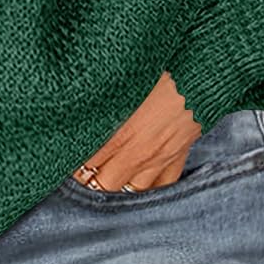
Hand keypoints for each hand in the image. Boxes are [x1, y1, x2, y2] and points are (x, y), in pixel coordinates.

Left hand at [71, 70, 201, 190]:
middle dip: (89, 182)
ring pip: (132, 191)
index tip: (61, 159)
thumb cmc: (161, 72)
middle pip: (105, 184)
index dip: (71, 163)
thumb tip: (74, 101)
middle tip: (77, 175)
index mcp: (120, 133)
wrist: (201, 75)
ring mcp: (159, 160)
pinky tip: (135, 187)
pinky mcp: (177, 160)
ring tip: (102, 183)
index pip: (86, 162)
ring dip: (116, 189)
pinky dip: (147, 190)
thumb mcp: (122, 83)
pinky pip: (161, 188)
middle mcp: (138, 153)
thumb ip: (99, 100)